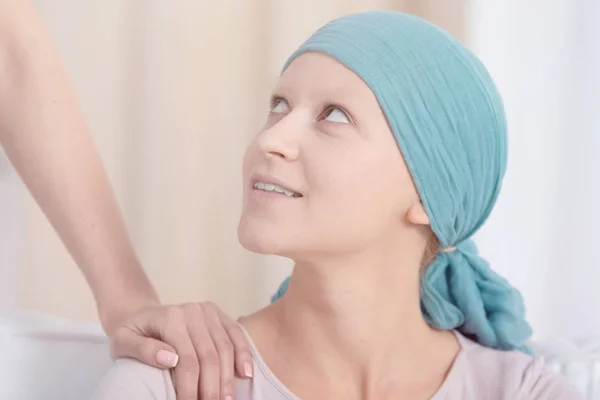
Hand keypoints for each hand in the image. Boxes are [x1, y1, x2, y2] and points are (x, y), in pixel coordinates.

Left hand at [110, 302, 252, 399]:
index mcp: (171, 318)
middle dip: (212, 388)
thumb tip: (170, 360)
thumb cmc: (132, 333)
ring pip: (226, 348)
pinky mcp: (219, 314)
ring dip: (228, 378)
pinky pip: (237, 335)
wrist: (141, 314)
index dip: (190, 389)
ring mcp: (208, 311)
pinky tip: (245, 374)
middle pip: (210, 356)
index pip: (187, 361)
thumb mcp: (124, 341)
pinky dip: (244, 354)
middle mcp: (193, 311)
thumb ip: (143, 350)